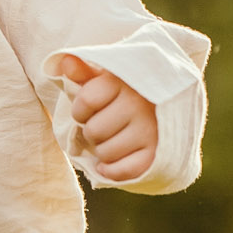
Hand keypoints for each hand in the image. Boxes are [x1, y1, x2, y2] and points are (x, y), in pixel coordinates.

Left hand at [53, 56, 157, 181]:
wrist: (168, 103)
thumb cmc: (127, 90)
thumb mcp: (107, 76)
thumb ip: (84, 71)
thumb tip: (65, 62)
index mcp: (123, 81)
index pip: (86, 101)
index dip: (80, 110)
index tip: (88, 110)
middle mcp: (139, 104)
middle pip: (94, 130)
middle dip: (91, 132)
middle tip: (104, 126)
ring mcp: (150, 130)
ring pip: (106, 152)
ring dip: (102, 151)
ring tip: (113, 140)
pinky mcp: (157, 153)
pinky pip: (124, 171)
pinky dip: (112, 171)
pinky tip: (108, 164)